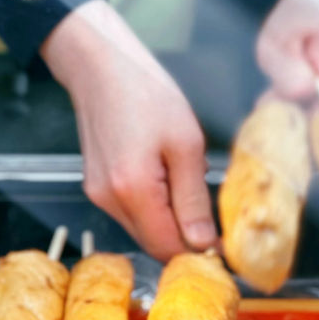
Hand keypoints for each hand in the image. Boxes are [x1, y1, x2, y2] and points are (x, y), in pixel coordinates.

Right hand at [39, 0, 216, 260]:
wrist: (100, 67)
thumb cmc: (144, 92)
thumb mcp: (186, 143)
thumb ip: (193, 199)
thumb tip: (203, 241)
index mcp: (133, 190)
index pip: (167, 247)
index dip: (197, 252)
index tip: (222, 247)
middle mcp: (109, 200)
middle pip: (153, 243)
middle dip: (184, 238)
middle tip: (212, 217)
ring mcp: (99, 196)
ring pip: (142, 229)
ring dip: (170, 220)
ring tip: (186, 182)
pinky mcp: (96, 188)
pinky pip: (131, 212)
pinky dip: (154, 206)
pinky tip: (165, 176)